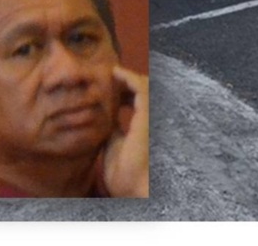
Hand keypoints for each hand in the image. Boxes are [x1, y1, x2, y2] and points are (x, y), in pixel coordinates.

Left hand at [102, 66, 148, 196]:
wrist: (132, 187)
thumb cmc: (124, 174)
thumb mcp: (114, 146)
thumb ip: (113, 130)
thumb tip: (106, 119)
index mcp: (144, 126)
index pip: (138, 102)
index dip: (125, 92)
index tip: (111, 87)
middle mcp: (151, 119)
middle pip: (144, 91)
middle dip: (128, 82)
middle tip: (112, 77)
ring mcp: (151, 116)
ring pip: (146, 85)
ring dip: (129, 77)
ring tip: (114, 72)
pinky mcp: (147, 114)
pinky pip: (141, 88)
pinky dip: (130, 77)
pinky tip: (117, 73)